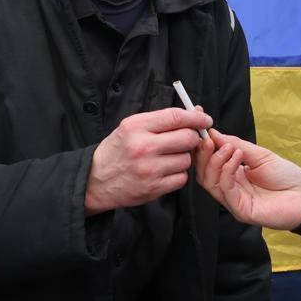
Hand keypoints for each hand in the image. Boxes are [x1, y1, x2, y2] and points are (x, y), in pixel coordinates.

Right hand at [85, 108, 212, 214]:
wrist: (95, 180)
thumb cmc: (118, 150)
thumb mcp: (132, 127)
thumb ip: (162, 120)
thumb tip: (196, 112)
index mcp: (136, 126)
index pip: (176, 117)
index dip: (196, 118)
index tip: (205, 119)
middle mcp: (143, 147)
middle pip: (187, 138)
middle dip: (191, 138)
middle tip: (186, 140)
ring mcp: (149, 169)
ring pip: (186, 159)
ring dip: (183, 158)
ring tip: (168, 158)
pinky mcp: (153, 188)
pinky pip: (182, 178)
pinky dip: (178, 174)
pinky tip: (165, 171)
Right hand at [194, 129, 300, 229]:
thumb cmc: (286, 176)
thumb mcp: (259, 154)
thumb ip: (236, 145)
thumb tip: (213, 134)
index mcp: (233, 176)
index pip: (208, 164)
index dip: (202, 148)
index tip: (201, 131)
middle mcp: (230, 189)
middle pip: (204, 174)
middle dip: (203, 155)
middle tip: (209, 140)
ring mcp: (234, 201)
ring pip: (210, 182)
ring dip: (216, 161)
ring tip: (230, 148)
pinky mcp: (240, 210)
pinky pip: (225, 190)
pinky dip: (227, 171)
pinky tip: (237, 158)